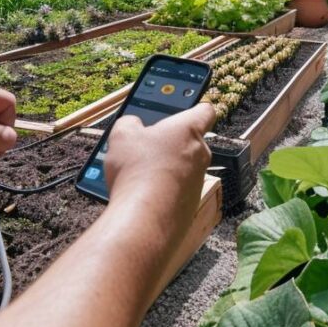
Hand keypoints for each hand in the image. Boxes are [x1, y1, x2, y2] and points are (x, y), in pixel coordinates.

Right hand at [102, 104, 214, 224]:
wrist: (145, 220)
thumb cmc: (137, 170)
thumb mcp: (122, 134)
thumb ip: (130, 123)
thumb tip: (133, 125)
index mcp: (188, 130)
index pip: (205, 111)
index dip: (195, 107)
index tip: (185, 108)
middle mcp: (200, 154)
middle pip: (189, 142)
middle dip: (169, 143)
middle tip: (145, 145)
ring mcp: (197, 182)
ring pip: (182, 168)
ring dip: (164, 168)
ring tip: (136, 174)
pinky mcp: (190, 205)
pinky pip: (175, 191)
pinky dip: (161, 191)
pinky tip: (141, 195)